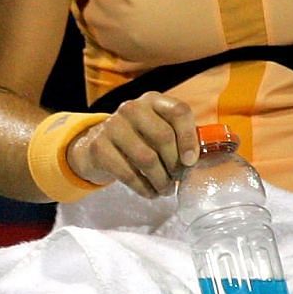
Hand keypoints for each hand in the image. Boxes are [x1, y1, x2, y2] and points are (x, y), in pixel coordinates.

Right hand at [67, 93, 197, 198]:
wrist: (96, 147)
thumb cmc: (137, 140)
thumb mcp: (156, 130)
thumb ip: (178, 138)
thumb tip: (196, 161)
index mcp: (153, 101)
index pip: (179, 111)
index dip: (188, 137)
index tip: (191, 161)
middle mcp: (132, 108)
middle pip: (163, 137)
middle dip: (174, 164)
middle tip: (177, 179)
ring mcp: (113, 126)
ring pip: (147, 158)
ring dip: (161, 180)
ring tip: (165, 190)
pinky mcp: (99, 147)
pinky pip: (128, 173)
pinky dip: (143, 188)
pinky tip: (150, 193)